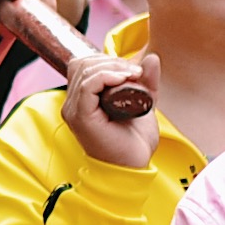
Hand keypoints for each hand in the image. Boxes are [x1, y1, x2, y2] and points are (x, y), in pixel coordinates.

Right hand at [62, 47, 160, 170]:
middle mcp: (72, 104)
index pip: (82, 65)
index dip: (105, 60)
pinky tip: (122, 79)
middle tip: (135, 72)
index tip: (131, 69)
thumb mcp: (142, 103)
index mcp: (81, 100)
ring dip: (112, 67)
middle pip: (82, 64)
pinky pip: (87, 86)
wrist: (134, 167)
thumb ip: (146, 81)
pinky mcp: (81, 117)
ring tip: (134, 76)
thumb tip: (151, 57)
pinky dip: (105, 77)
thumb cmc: (134, 141)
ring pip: (85, 72)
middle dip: (111, 61)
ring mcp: (74, 110)